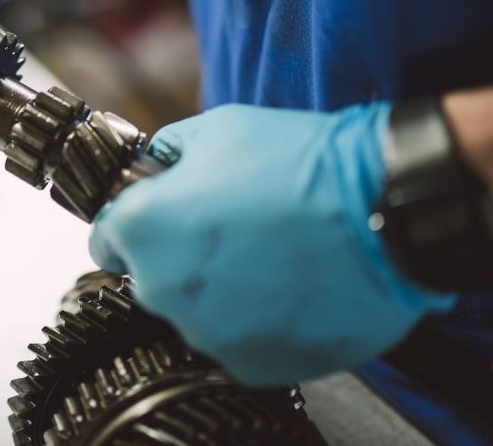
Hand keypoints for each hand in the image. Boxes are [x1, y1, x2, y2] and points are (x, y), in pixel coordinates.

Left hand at [89, 103, 454, 384]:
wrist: (386, 210)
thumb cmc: (302, 165)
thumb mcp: (218, 128)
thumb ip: (168, 152)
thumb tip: (155, 167)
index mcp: (142, 228)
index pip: (106, 237)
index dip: (133, 220)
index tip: (158, 216)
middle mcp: (162, 288)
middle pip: (152, 276)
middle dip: (180, 254)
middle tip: (232, 227)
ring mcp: (207, 333)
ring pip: (197, 313)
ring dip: (221, 290)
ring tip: (270, 255)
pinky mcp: (252, 364)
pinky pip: (239, 342)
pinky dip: (257, 321)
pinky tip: (289, 286)